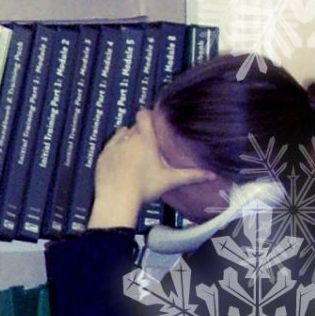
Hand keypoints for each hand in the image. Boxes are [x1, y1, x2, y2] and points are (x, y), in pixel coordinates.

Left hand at [87, 109, 212, 231]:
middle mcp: (128, 138)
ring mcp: (113, 147)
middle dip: (140, 132)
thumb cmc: (145, 188)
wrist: (117, 200)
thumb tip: (212, 175)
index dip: (147, 116)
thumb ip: (191, 175)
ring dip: (126, 139)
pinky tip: (119, 160)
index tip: (152, 122)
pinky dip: (114, 150)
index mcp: (145, 139)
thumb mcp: (170, 180)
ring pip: (121, 134)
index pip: (144, 115)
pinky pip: (109, 146)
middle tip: (147, 145)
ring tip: (133, 153)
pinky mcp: (102, 156)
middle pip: (134, 127)